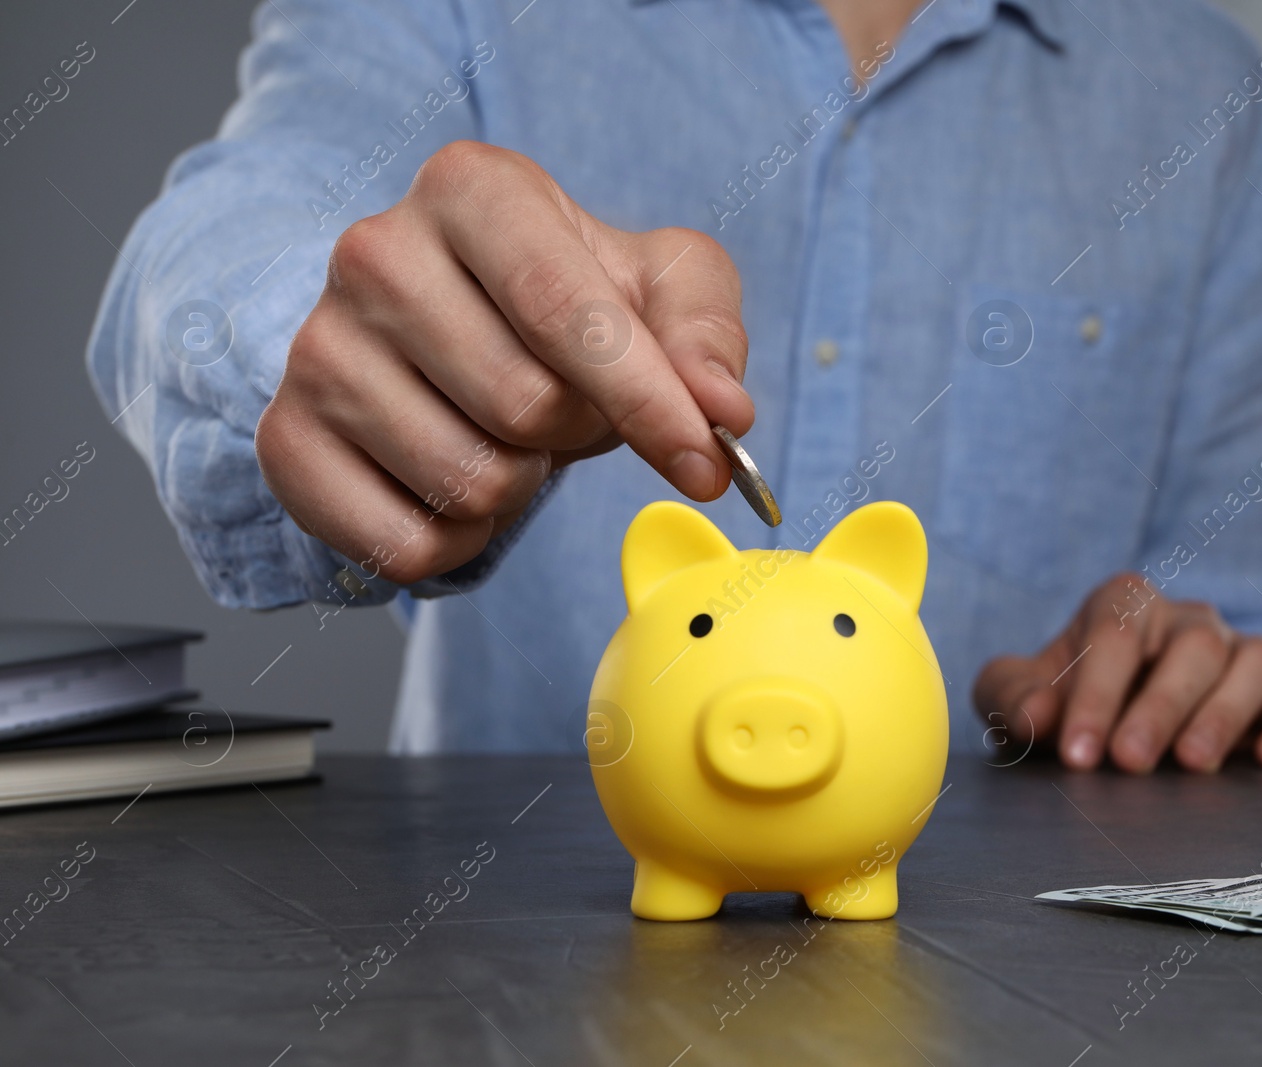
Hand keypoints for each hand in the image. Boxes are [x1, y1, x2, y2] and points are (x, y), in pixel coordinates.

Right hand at [256, 141, 752, 583]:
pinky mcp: (285, 439)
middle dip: (574, 435)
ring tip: (505, 438)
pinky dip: (457, 544)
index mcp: (472, 189)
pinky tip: (453, 486)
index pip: (564, 310)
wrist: (448, 338)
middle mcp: (374, 253)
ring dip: (519, 488)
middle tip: (563, 411)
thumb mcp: (658, 287)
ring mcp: (316, 348)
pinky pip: (403, 544)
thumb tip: (722, 407)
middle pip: (522, 407)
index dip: (647, 401)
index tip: (705, 466)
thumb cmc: (564, 305)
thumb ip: (704, 335)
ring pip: (469, 481)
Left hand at [972, 572, 1261, 772]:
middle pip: (1191, 646)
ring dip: (1226, 713)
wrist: (1111, 724)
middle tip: (1130, 762)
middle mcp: (1189, 621)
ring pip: (1255, 662)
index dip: (1096, 692)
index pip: (1114, 633)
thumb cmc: (1064, 703)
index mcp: (1123, 605)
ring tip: (1195, 764)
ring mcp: (1241, 653)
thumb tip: (1035, 715)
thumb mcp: (1018, 696)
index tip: (1078, 752)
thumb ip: (1011, 698)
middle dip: (1160, 706)